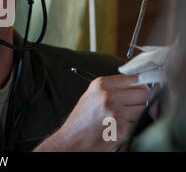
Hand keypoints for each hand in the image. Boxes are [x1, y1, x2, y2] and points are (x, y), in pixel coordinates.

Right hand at [34, 74, 149, 151]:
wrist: (72, 140)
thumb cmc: (81, 121)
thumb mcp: (92, 96)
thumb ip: (112, 88)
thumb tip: (137, 86)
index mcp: (101, 84)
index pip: (134, 78)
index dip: (141, 85)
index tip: (143, 90)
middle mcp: (108, 96)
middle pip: (144, 92)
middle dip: (143, 100)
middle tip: (136, 106)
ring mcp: (116, 113)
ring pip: (144, 108)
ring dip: (139, 114)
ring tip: (125, 118)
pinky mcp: (122, 129)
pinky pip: (139, 123)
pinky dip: (134, 126)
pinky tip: (122, 127)